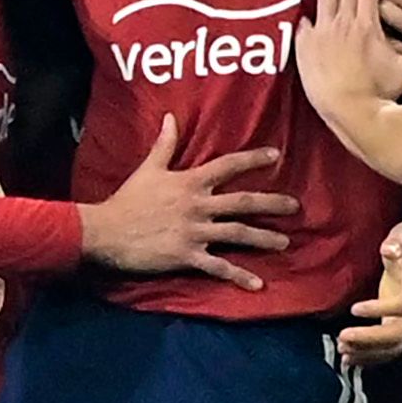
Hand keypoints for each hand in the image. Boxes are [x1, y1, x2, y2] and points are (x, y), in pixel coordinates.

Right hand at [78, 115, 297, 286]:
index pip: (227, 166)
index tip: (276, 156)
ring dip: (264, 238)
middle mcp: (198, 205)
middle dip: (272, 203)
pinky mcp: (187, 255)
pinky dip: (239, 276)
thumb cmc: (127, 200)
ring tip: (284, 243)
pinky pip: (219, 267)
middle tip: (295, 206)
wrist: (106, 232)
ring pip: (237, 234)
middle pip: (243, 202)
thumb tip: (170, 117)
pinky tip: (258, 285)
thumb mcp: (147, 169)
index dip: (253, 159)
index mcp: (189, 182)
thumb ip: (164, 145)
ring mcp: (195, 232)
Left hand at [338, 221, 401, 365]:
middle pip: (399, 333)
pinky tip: (347, 360)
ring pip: (394, 347)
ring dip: (367, 352)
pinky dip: (369, 359)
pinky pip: (389, 352)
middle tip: (342, 337)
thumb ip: (399, 240)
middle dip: (370, 338)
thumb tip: (389, 249)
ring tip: (342, 351)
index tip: (353, 308)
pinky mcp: (401, 332)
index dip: (381, 309)